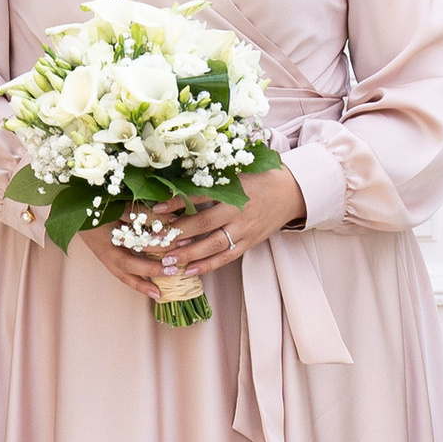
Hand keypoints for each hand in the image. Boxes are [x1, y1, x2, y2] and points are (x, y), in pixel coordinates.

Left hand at [79, 166, 306, 301]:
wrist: (291, 192)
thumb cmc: (258, 177)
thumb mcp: (235, 171)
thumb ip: (210, 177)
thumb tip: (175, 180)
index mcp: (233, 189)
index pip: (199, 197)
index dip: (176, 204)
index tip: (154, 210)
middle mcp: (238, 211)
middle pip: (202, 224)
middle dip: (175, 234)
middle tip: (151, 242)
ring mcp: (244, 229)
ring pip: (213, 245)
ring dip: (188, 254)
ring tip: (166, 260)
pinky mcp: (249, 243)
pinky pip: (226, 257)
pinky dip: (207, 265)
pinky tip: (188, 270)